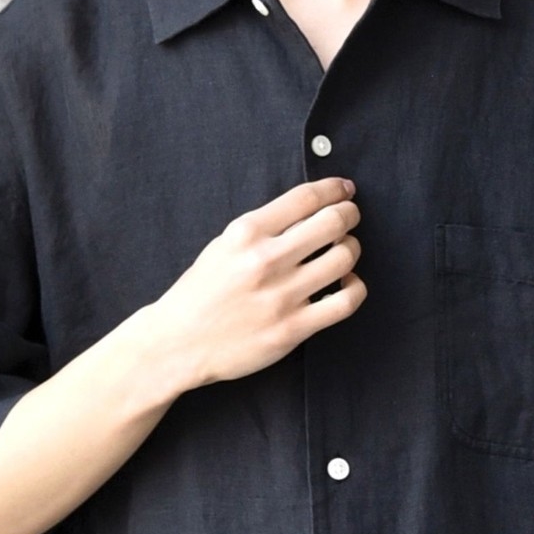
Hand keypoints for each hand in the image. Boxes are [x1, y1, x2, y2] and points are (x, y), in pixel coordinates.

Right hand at [141, 176, 365, 395]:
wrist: (178, 344)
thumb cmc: (200, 294)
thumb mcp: (223, 246)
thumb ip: (262, 228)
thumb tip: (308, 211)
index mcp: (246, 233)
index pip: (306, 198)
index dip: (334, 189)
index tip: (345, 190)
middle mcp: (266, 260)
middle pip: (333, 223)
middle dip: (349, 215)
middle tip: (350, 217)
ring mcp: (282, 296)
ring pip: (344, 259)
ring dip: (352, 250)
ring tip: (344, 253)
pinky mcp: (293, 328)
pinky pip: (345, 301)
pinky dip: (355, 288)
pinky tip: (346, 285)